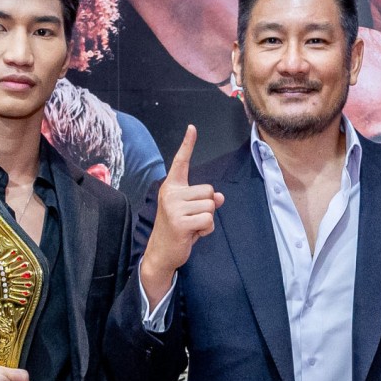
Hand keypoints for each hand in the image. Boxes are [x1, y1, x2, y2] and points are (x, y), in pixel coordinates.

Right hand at [141, 125, 224, 303]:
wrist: (161, 252)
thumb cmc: (177, 230)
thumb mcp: (190, 211)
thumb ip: (204, 201)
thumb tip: (219, 197)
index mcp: (171, 187)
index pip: (181, 162)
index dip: (188, 144)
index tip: (192, 128)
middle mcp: (170, 193)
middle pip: (209, 191)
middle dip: (207, 207)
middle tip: (191, 220)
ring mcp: (173, 207)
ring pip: (210, 207)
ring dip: (206, 221)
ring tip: (191, 227)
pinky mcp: (180, 222)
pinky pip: (208, 221)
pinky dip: (206, 231)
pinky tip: (192, 235)